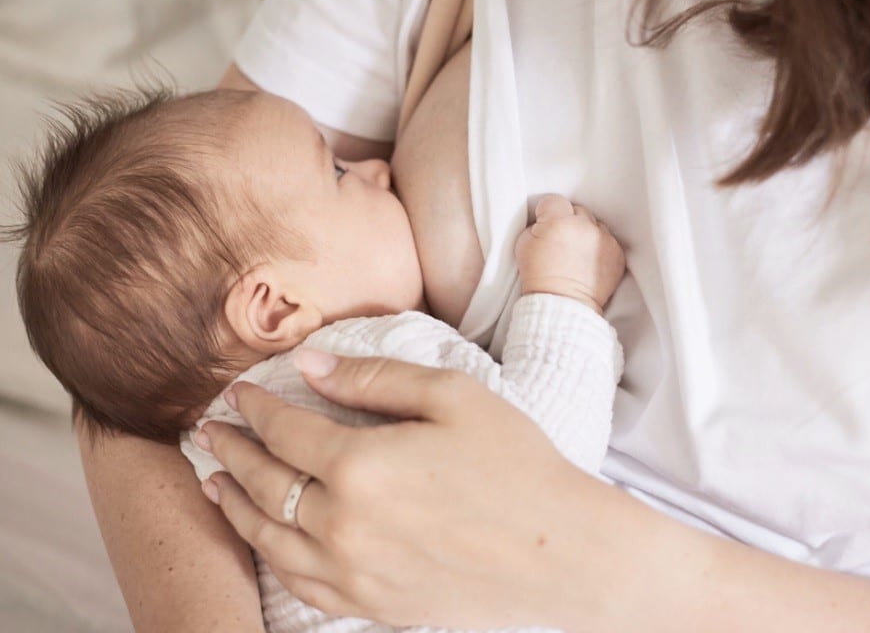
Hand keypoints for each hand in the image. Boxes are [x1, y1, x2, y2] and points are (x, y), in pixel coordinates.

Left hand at [196, 356, 615, 628]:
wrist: (561, 553)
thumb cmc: (516, 465)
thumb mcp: (453, 396)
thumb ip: (376, 378)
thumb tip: (311, 364)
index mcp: (361, 465)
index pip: (285, 430)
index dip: (256, 408)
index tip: (238, 393)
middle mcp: (343, 524)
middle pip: (264, 483)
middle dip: (231, 453)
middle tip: (207, 433)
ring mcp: (353, 573)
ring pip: (269, 538)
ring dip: (233, 506)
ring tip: (213, 484)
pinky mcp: (370, 607)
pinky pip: (299, 583)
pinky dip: (269, 556)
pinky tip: (264, 540)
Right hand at [515, 194, 625, 311]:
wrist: (562, 304)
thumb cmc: (538, 276)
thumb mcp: (523, 245)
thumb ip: (535, 225)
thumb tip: (545, 220)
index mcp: (558, 222)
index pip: (554, 201)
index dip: (547, 212)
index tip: (545, 224)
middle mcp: (584, 226)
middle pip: (577, 210)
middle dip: (569, 221)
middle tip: (561, 240)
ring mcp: (604, 239)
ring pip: (595, 224)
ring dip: (586, 233)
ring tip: (577, 253)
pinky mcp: (617, 253)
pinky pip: (608, 240)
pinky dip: (599, 247)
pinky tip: (588, 261)